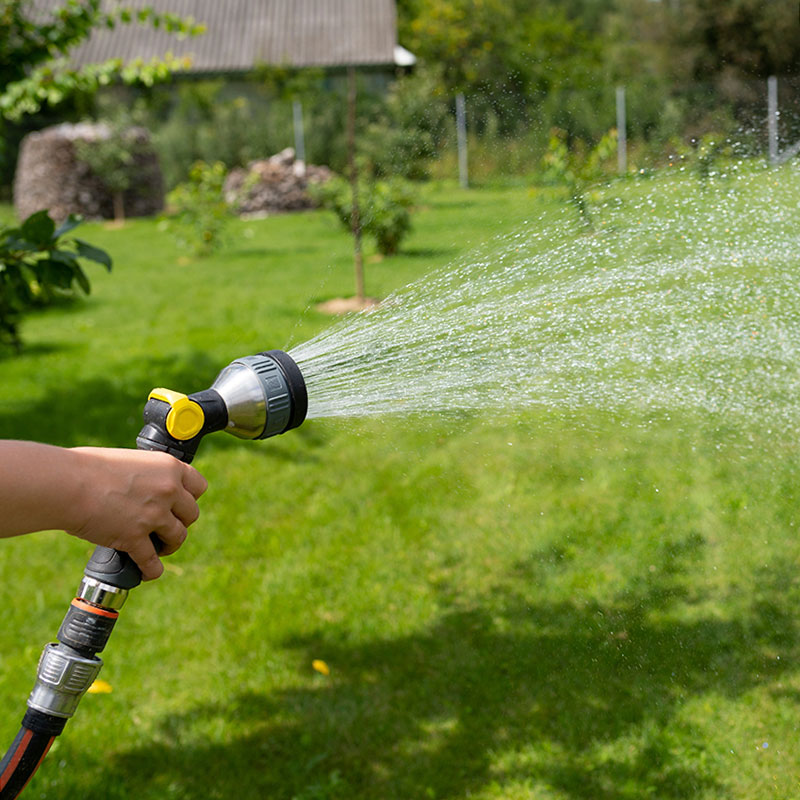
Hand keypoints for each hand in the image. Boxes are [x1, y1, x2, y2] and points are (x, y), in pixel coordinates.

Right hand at [66, 447, 207, 579]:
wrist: (67, 484)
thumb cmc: (88, 467)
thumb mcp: (129, 461)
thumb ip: (147, 475)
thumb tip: (146, 486)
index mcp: (169, 467)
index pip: (199, 486)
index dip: (190, 497)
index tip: (180, 504)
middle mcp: (169, 490)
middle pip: (192, 514)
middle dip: (180, 522)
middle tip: (165, 526)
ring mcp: (155, 515)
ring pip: (178, 537)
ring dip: (169, 545)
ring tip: (159, 548)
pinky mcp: (136, 538)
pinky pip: (152, 562)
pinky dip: (151, 570)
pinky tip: (147, 572)